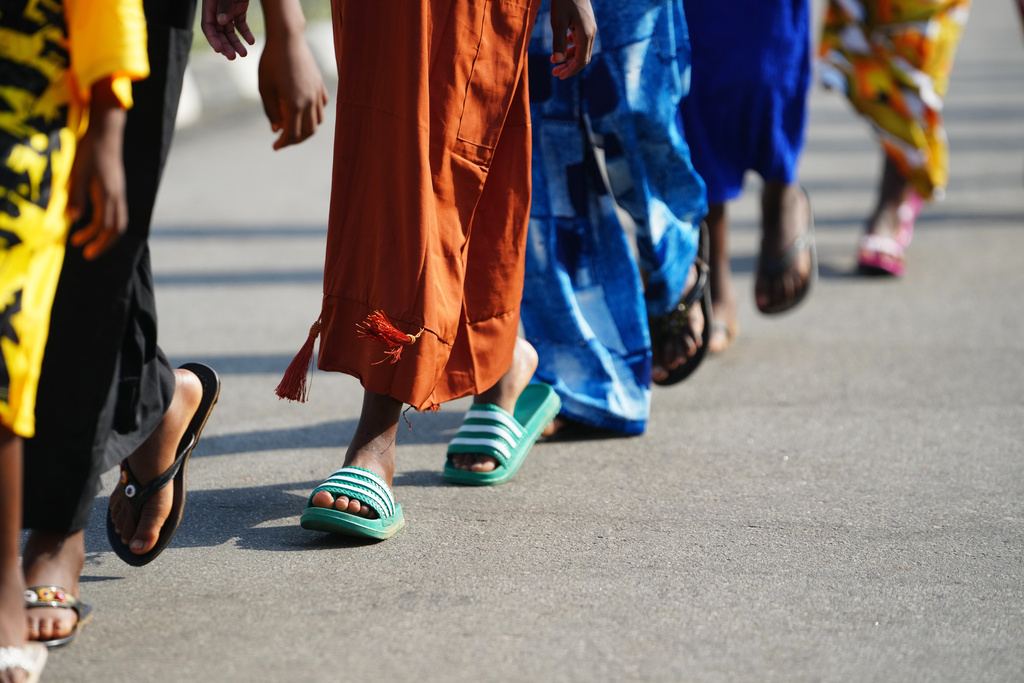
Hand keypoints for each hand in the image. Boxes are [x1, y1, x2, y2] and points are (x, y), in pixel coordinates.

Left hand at [67, 81, 127, 259]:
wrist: (106, 132)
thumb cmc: (89, 150)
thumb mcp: (76, 171)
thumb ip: (76, 195)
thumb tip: (73, 219)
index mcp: (107, 194)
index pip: (103, 225)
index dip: (91, 238)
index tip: (76, 245)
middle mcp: (117, 197)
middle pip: (117, 229)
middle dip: (103, 244)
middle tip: (87, 253)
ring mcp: (120, 193)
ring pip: (121, 222)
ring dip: (107, 236)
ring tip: (92, 242)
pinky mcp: (118, 189)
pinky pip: (119, 214)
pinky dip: (110, 225)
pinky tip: (97, 224)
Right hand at [201, 0, 255, 58]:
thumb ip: (223, 6)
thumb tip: (221, 21)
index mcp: (209, 6)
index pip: (208, 26)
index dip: (212, 39)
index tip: (218, 50)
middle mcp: (217, 11)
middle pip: (219, 33)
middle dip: (225, 46)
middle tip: (232, 57)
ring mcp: (228, 11)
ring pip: (230, 32)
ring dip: (236, 43)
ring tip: (244, 54)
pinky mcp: (239, 10)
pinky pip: (241, 25)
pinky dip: (246, 34)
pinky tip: (251, 42)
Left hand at [259, 26, 328, 148]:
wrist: (287, 39)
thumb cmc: (271, 62)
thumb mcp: (264, 88)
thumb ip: (271, 111)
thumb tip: (276, 129)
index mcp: (294, 104)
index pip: (292, 134)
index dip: (283, 143)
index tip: (275, 147)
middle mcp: (309, 102)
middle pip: (308, 132)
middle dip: (295, 140)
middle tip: (284, 141)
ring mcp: (317, 93)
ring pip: (318, 121)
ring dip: (307, 129)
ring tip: (295, 127)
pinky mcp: (320, 85)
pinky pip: (322, 106)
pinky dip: (315, 114)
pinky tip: (304, 111)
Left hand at [549, 0, 595, 78]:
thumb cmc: (563, 1)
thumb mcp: (557, 22)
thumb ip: (558, 42)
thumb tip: (558, 61)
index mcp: (586, 35)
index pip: (581, 61)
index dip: (570, 71)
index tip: (559, 76)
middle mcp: (590, 33)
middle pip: (582, 57)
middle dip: (569, 67)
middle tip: (555, 73)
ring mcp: (589, 27)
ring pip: (580, 49)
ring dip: (568, 57)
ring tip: (553, 61)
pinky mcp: (585, 22)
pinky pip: (579, 40)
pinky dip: (570, 47)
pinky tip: (559, 47)